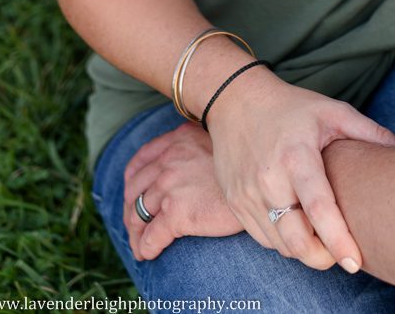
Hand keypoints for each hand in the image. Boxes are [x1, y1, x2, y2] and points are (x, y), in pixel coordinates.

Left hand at [123, 122, 241, 261]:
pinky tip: (148, 255)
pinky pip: (152, 236)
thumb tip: (187, 169)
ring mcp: (171, 185)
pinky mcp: (177, 212)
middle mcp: (170, 159)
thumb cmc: (247, 166)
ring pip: (138, 214)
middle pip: (135, 190)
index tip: (133, 196)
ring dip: (136, 234)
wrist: (263, 184)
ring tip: (140, 246)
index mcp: (178, 139)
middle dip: (131, 211)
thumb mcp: (217, 144)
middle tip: (136, 227)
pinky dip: (146, 248)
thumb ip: (196, 150)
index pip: (141, 161)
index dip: (132, 182)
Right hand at [205, 68, 394, 271]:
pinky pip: (263, 238)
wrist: (237, 101)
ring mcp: (248, 194)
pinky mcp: (236, 203)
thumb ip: (370, 133)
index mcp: (297, 156)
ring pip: (280, 245)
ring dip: (304, 250)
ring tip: (323, 238)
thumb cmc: (292, 107)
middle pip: (296, 240)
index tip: (356, 261)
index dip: (338, 239)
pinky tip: (299, 226)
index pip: (319, 208)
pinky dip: (283, 241)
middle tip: (342, 252)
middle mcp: (269, 179)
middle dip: (323, 258)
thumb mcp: (333, 112)